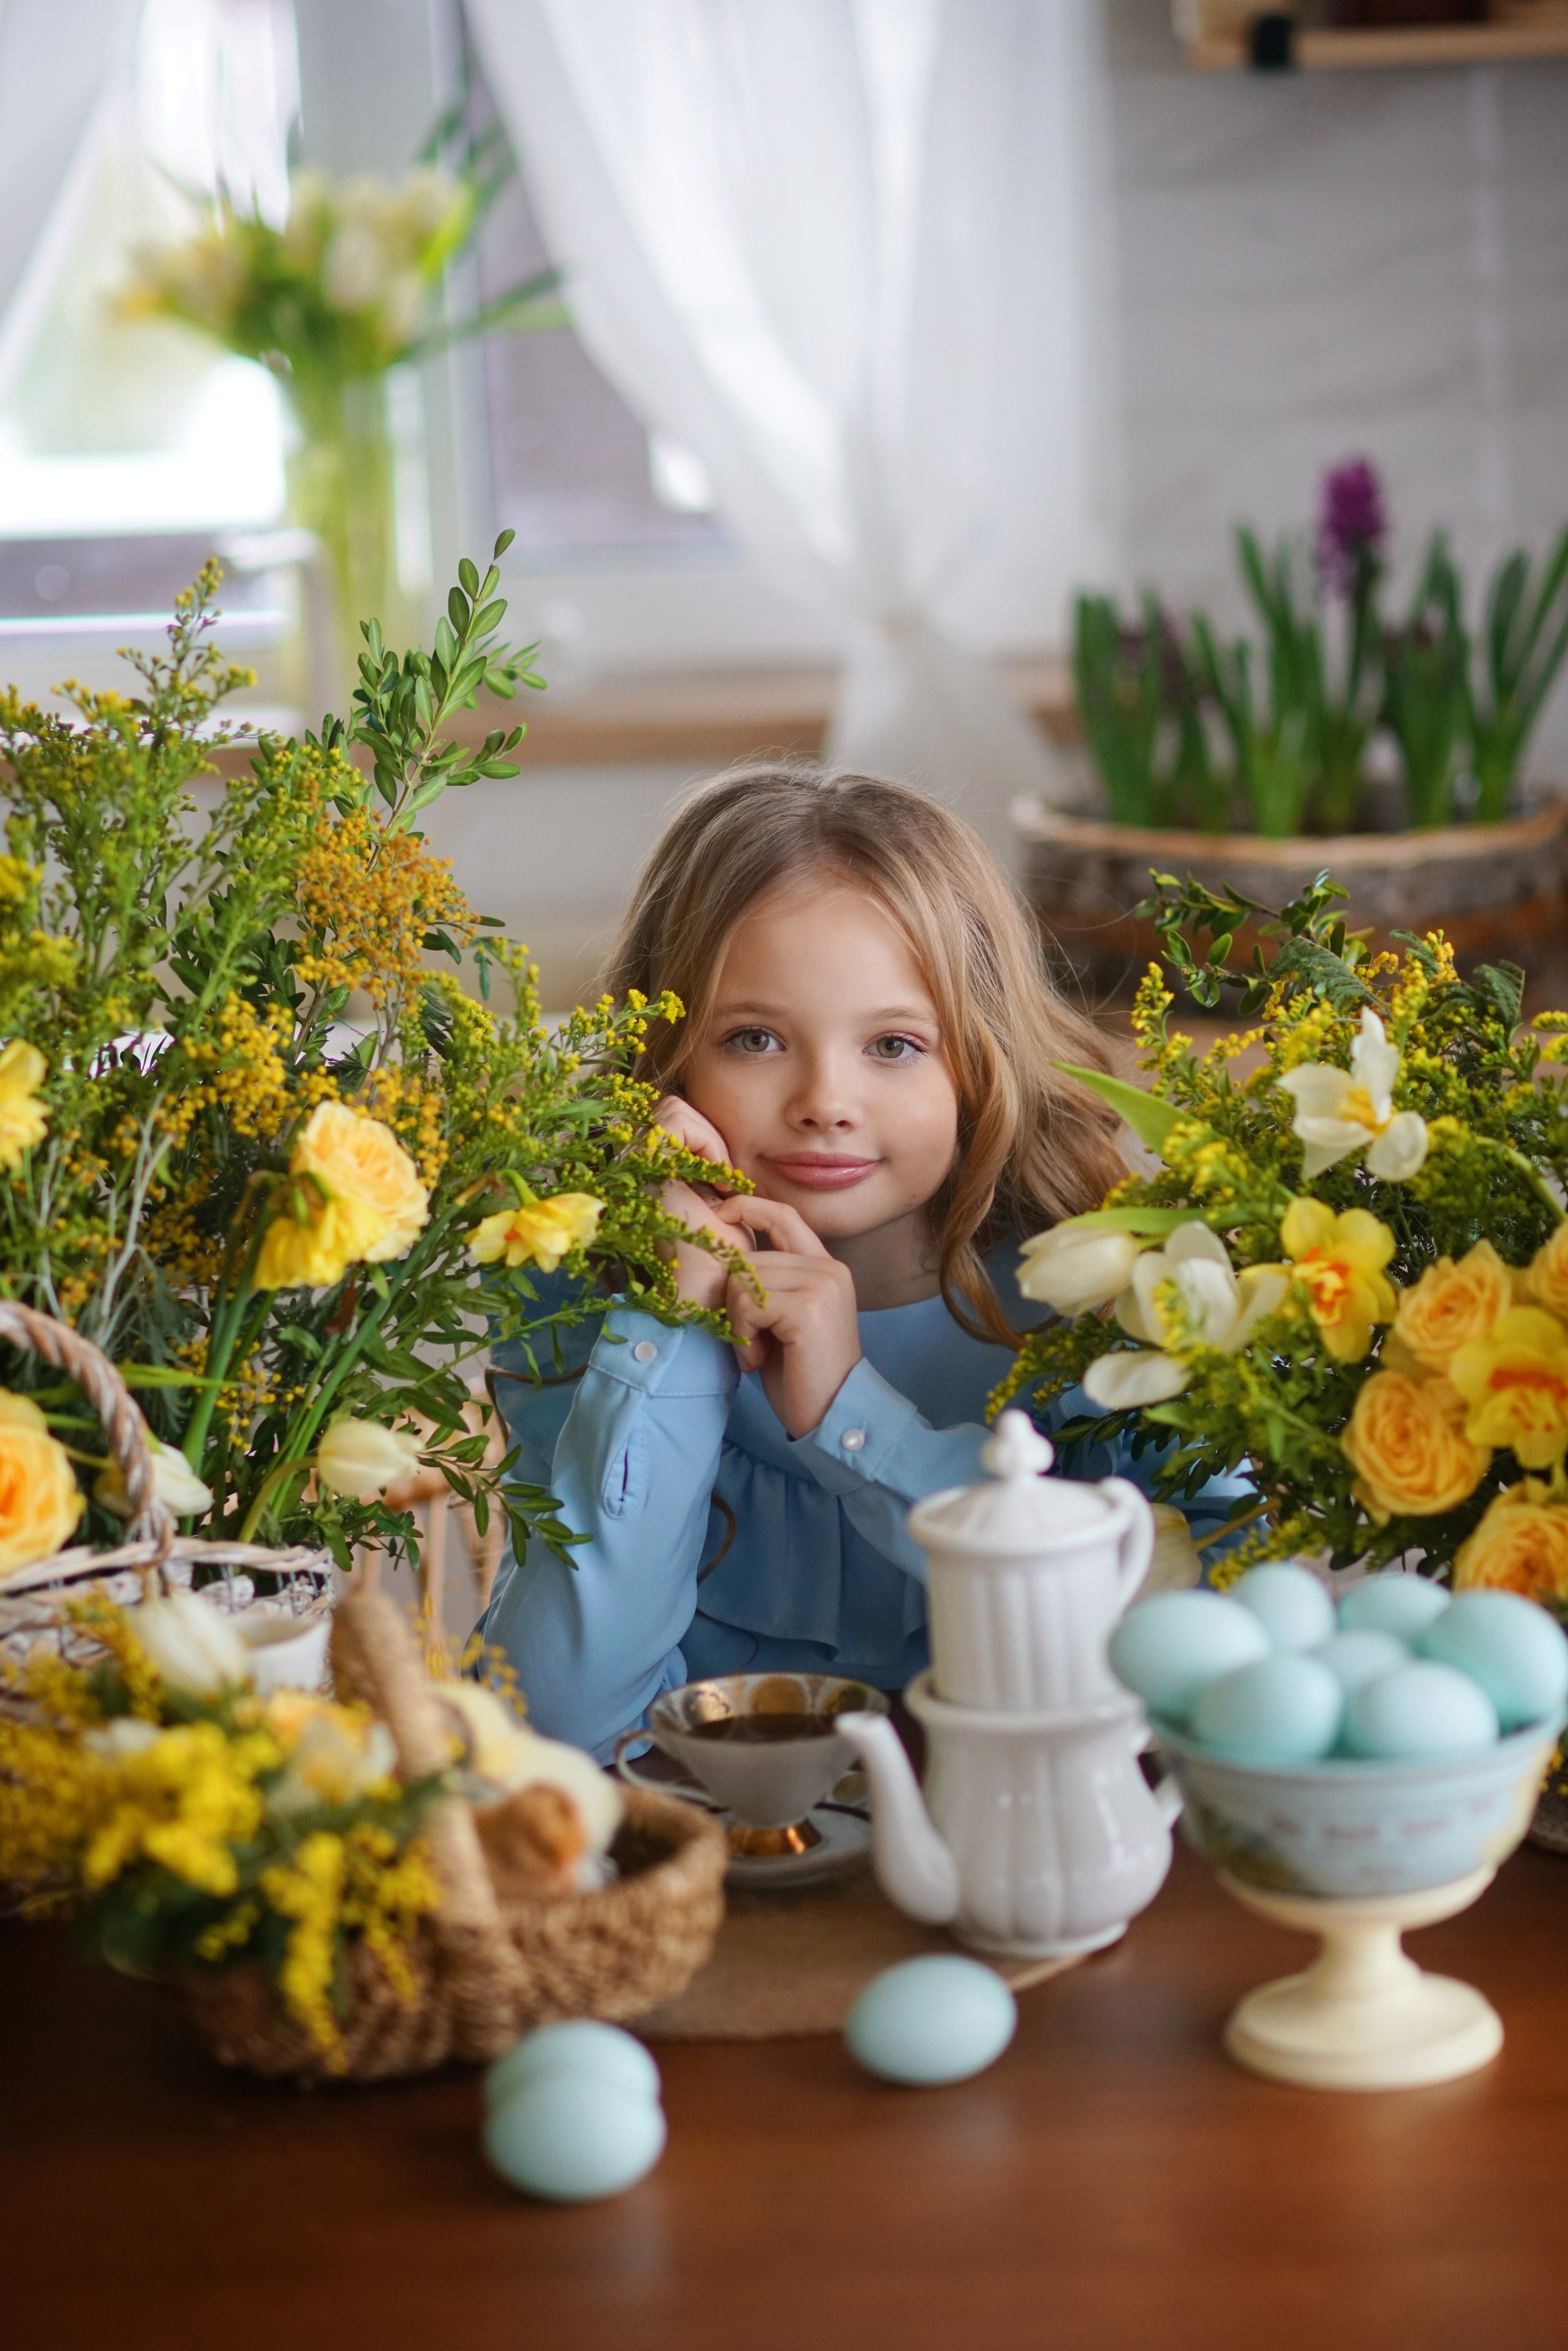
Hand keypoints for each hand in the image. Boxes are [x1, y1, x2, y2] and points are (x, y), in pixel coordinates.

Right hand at [652, 1094, 739, 1311]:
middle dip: (706, 1137)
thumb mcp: (724, 1209)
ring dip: (706, 1141)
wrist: (717, 1290)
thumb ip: (713, 1175)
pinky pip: (675, 1119)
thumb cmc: (724, 1259)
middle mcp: (632, 1170)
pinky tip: (715, 1184)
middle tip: (722, 1181)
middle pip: (669, 1109)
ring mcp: (632, 1166)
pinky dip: (705, 1144)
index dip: (706, 1142)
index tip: (724, 1185)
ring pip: (672, 1108)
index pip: (673, 1121)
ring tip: (717, 1184)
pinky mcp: (639, 1165)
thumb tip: (717, 1151)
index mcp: (649, 1178)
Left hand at [711, 1194, 860, 1438]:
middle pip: (748, 1258)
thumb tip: (724, 1254)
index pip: (783, 1215)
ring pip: (743, 1280)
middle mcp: (829, 1269)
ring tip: (755, 1352)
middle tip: (748, 1342)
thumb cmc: (801, 1373)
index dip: (748, 1207)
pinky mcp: (808, 1308)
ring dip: (737, 1322)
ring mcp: (822, 1285)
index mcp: (826, 1267)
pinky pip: (748, 1303)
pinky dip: (742, 1334)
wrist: (831, 1416)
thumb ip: (767, 1283)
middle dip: (733, 1302)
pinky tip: (757, 1359)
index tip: (720, 1212)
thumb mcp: (783, 1318)